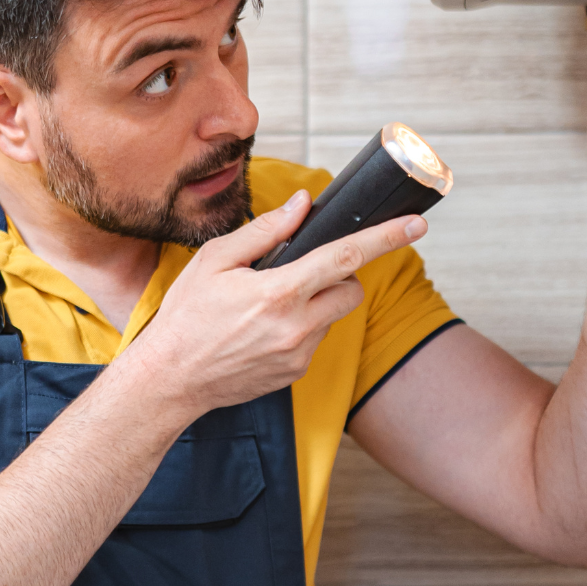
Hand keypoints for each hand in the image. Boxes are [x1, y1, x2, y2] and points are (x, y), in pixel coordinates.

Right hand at [125, 190, 426, 413]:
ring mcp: (298, 354)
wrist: (170, 379)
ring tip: (269, 307)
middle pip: (351, 290)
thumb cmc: (186, 316)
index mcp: (278, 292)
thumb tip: (301, 206)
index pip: (346, 257)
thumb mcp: (215, 261)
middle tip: (306, 273)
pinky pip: (315, 340)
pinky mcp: (295, 373)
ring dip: (317, 304)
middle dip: (341, 276)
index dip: (386, 237)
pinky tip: (263, 331)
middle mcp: (296, 326)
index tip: (416, 223)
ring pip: (333, 316)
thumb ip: (265, 231)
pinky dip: (301, 329)